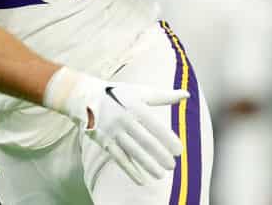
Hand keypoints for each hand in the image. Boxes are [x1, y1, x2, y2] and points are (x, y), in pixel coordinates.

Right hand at [44, 67, 186, 184]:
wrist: (84, 97)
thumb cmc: (117, 94)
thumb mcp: (139, 92)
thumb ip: (163, 96)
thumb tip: (187, 94)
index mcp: (135, 106)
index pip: (155, 125)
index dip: (167, 139)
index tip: (179, 150)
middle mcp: (123, 119)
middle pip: (145, 140)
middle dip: (160, 155)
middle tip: (173, 165)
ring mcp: (113, 131)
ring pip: (133, 151)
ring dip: (148, 165)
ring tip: (162, 174)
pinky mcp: (104, 141)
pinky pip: (119, 158)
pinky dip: (130, 170)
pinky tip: (142, 180)